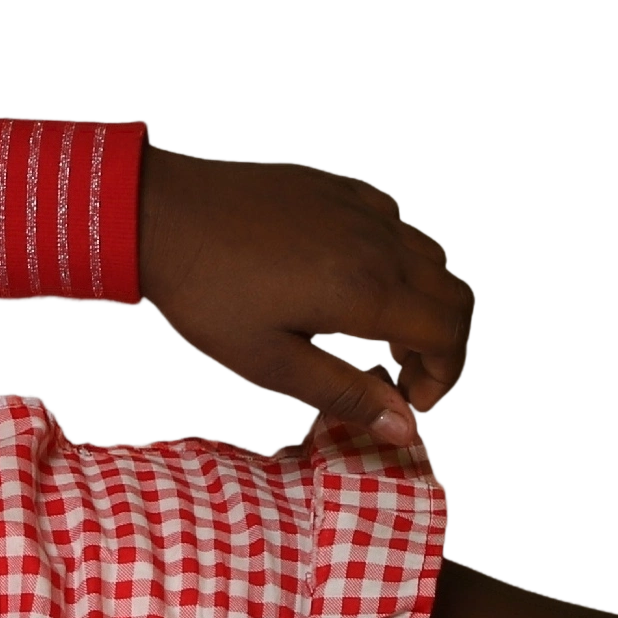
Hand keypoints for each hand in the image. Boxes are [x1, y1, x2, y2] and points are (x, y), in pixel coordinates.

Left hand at [136, 140, 479, 449]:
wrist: (161, 214)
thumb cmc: (205, 294)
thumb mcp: (268, 361)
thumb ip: (344, 394)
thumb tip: (406, 431)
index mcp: (367, 290)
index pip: (450, 336)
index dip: (442, 380)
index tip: (407, 404)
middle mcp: (380, 242)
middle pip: (456, 298)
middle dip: (444, 347)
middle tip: (403, 379)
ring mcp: (365, 208)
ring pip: (434, 260)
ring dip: (425, 305)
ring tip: (380, 339)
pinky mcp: (345, 187)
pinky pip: (401, 226)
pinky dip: (402, 263)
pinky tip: (357, 285)